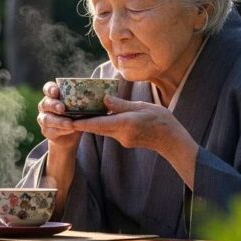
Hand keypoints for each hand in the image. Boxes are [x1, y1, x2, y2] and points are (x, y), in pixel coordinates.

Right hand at [37, 81, 81, 150]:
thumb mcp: (81, 106)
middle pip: (46, 103)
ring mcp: (44, 118)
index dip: (50, 89)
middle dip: (54, 105)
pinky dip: (61, 130)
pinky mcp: (46, 131)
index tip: (56, 92)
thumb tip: (107, 96)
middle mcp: (45, 105)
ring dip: (59, 121)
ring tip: (70, 123)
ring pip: (47, 119)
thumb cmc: (77, 114)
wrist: (70, 133)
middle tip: (62, 108)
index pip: (48, 88)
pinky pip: (51, 131)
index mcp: (53, 95)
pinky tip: (70, 130)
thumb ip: (87, 99)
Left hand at [69, 95, 190, 155]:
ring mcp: (122, 139)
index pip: (97, 124)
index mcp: (124, 124)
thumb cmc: (161, 121)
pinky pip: (110, 131)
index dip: (81, 122)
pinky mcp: (125, 141)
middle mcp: (120, 134)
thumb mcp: (142, 107)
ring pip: (103, 130)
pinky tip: (101, 116)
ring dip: (93, 122)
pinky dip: (104, 124)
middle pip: (96, 128)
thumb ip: (121, 105)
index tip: (67, 119)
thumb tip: (104, 99)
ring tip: (82, 111)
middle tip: (70, 112)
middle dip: (83, 121)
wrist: (172, 140)